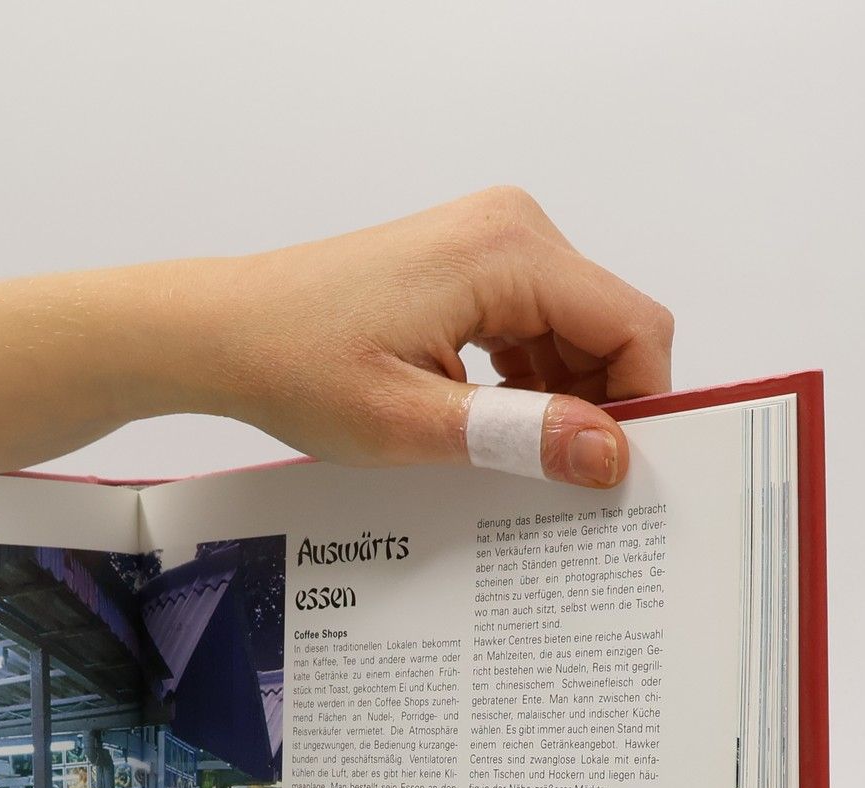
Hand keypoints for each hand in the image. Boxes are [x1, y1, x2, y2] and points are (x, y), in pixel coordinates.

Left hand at [206, 187, 673, 487]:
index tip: (616, 474)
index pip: (632, 327)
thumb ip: (518, 437)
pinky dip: (523, 382)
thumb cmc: (297, 365)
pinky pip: (531, 326)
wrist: (224, 332)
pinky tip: (484, 427)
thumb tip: (608, 455)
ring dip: (555, 399)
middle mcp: (512, 229)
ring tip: (504, 457)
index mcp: (510, 251)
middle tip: (558, 482)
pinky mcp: (468, 264)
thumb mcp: (411, 422)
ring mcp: (491, 242)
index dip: (640, 405)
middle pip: (608, 327)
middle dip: (595, 405)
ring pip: (571, 332)